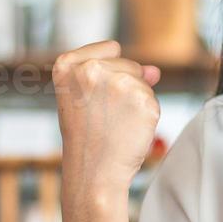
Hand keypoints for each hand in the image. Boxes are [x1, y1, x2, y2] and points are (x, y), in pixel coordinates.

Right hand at [53, 40, 161, 197]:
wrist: (93, 173)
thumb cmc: (86, 138)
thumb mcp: (83, 99)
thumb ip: (114, 74)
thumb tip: (155, 71)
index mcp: (68, 65)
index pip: (110, 48)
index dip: (108, 72)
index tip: (94, 97)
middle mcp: (91, 69)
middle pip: (129, 64)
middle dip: (123, 87)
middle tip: (103, 116)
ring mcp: (119, 83)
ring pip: (143, 82)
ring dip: (135, 101)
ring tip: (114, 124)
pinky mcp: (143, 100)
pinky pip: (153, 99)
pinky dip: (146, 115)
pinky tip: (129, 130)